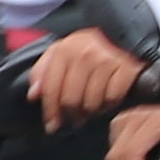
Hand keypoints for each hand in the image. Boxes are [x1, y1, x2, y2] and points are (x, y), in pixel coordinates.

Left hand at [27, 28, 150, 127]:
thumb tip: (33, 95)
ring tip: (92, 107)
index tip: (52, 125)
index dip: (50, 111)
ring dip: (91, 111)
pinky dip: (109, 104)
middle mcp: (84, 54)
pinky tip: (107, 99)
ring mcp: (106, 61)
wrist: (125, 34)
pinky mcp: (126, 69)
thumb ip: (43, 72)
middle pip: (70, 100)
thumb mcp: (62, 53)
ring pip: (91, 103)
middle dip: (72, 115)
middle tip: (76, 119)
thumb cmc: (89, 47)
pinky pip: (112, 98)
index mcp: (64, 50)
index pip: (51, 89)